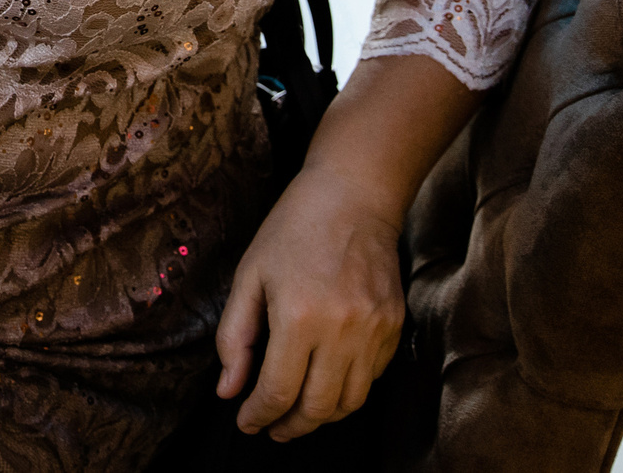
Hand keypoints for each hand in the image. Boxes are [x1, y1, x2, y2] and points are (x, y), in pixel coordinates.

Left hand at [214, 168, 406, 440]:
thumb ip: (235, 337)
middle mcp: (342, 330)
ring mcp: (374, 330)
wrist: (352, 197)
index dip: (258, 415)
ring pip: (350, 402)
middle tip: (271, 427)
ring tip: (297, 412)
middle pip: (318, 408)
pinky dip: (347, 390)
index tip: (246, 422)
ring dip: (321, 416)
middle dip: (290, 427)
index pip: (278, 391)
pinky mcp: (394, 326)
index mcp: (298, 317)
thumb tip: (228, 390)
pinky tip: (325, 380)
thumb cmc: (293, 230)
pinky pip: (372, 378)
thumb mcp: (249, 276)